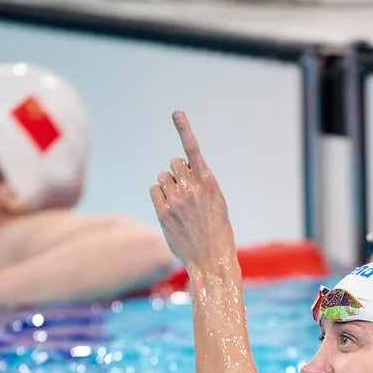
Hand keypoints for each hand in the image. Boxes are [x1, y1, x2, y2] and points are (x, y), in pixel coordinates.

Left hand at [149, 110, 234, 270]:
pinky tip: (170, 211)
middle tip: (185, 191)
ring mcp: (176, 200)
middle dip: (177, 173)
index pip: (194, 151)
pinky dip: (159, 197)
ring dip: (168, 186)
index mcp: (209, 184)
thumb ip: (201, 184)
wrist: (211, 259)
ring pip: (162, 177)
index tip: (176, 113)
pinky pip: (155, 190)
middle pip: (174, 163)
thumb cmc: (217, 231)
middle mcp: (192, 189)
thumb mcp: (217, 204)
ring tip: (179, 205)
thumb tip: (178, 169)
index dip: (184, 129)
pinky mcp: (163, 212)